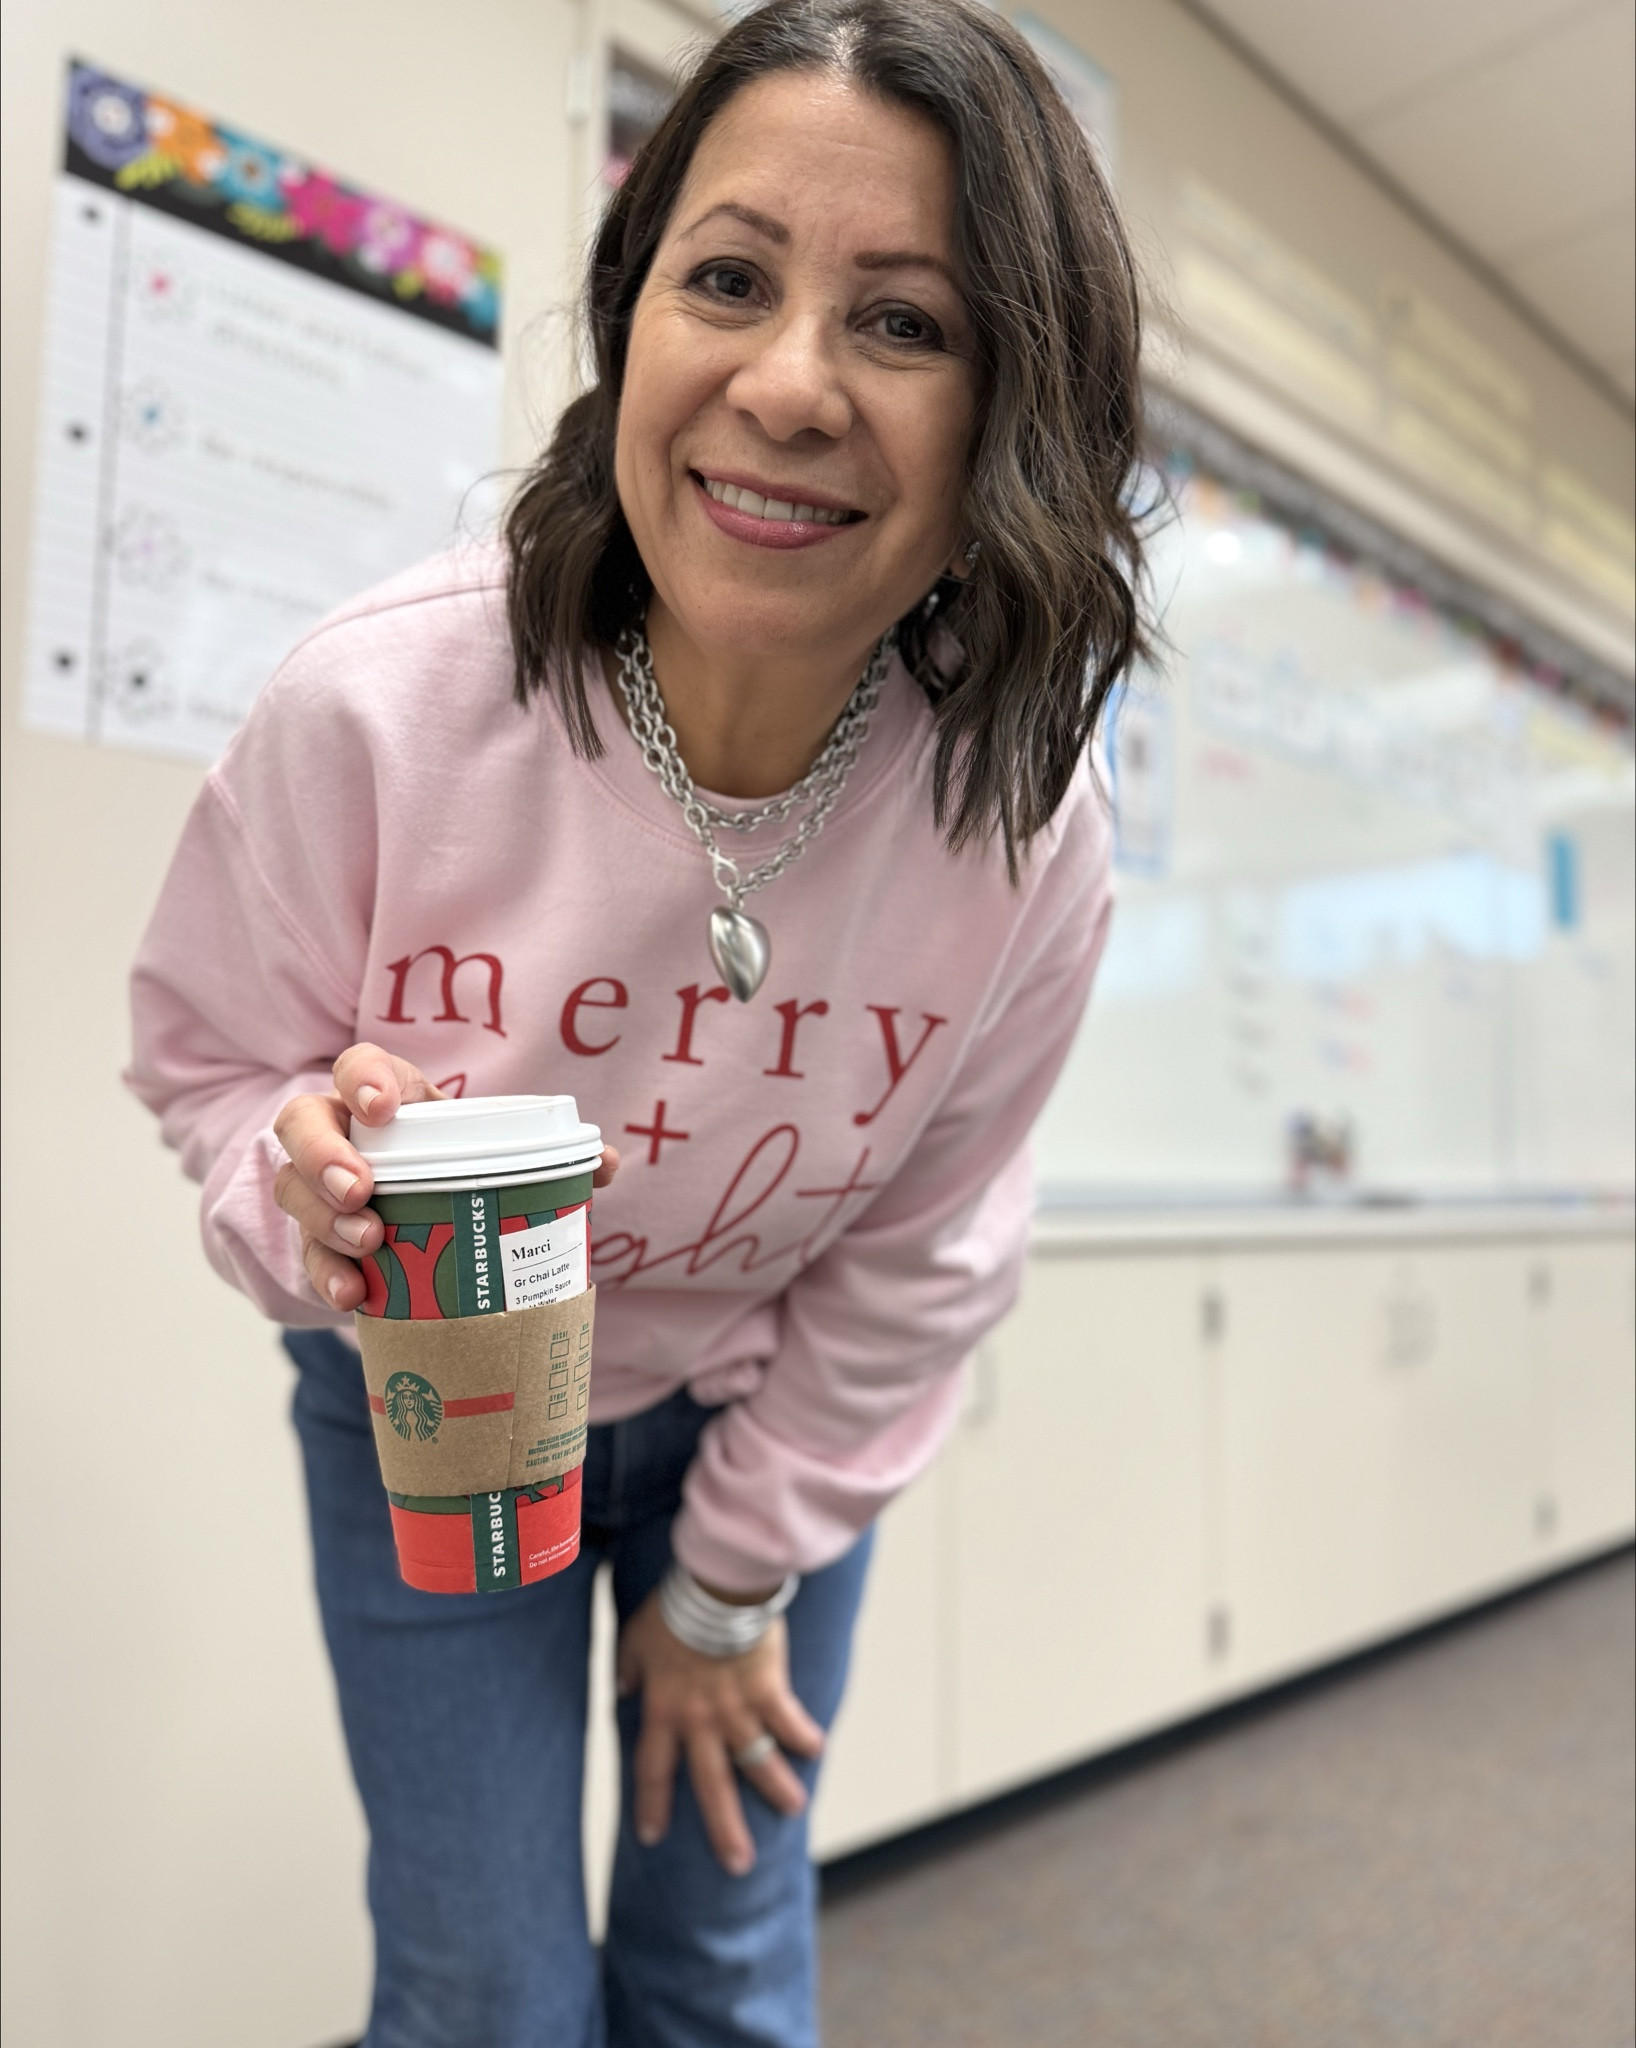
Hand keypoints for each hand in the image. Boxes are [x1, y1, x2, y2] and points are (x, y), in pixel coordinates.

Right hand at [272, 1042, 619, 1309]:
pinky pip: (306, 1254)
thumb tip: (607, 1162)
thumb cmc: (462, 1166)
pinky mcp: (318, 1240)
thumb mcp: (495, 1151)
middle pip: (302, 1124)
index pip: (358, 1067)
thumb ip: (548, 1153)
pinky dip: (326, 1274)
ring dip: (325, 1218)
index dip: (364, 1080)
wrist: (426, 1218)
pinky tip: (353, 1293)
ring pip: (295, 1189)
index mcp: (389, 1096)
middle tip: (362, 1190)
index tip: (384, 1108)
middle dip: (325, 1155)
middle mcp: (342, 1134)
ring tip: (369, 1242)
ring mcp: (320, 1188)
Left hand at [617, 1590, 824, 1875]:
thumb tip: (622, 1687)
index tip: (652, 1835)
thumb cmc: (673, 1610)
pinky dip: (805, 1736)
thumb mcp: (634, 1638)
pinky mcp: (770, 1691)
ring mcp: (738, 1710)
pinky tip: (816, 1751)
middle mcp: (701, 1722)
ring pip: (758, 1762)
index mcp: (665, 1711)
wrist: (715, 1588)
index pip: (652, 1769)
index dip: (652, 1804)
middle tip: (738, 1865)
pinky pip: (790, 1722)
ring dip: (777, 1789)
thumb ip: (628, 1667)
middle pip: (712, 1786)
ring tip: (794, 1810)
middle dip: (724, 1829)